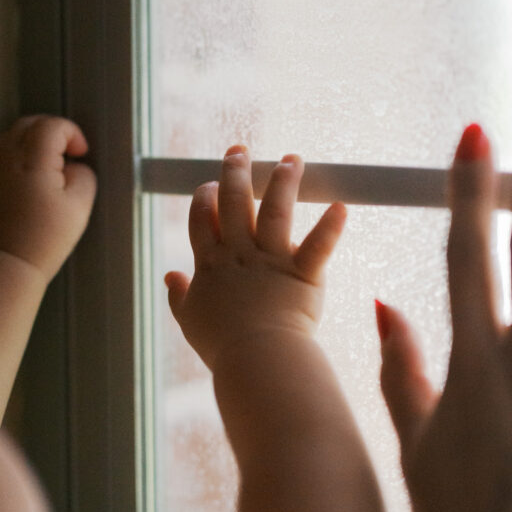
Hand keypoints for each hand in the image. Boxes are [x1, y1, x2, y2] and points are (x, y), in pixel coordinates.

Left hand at [0, 116, 96, 282]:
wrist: (11, 261)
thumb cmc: (47, 237)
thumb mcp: (80, 206)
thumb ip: (84, 176)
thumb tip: (76, 166)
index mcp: (33, 162)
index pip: (52, 126)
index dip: (72, 133)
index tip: (82, 153)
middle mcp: (8, 159)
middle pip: (30, 123)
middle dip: (54, 130)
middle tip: (69, 150)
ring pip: (14, 134)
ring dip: (36, 138)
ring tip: (53, 160)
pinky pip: (3, 151)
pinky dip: (21, 151)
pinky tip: (35, 173)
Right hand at [165, 145, 346, 369]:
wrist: (254, 361)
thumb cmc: (223, 347)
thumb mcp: (190, 321)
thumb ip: (179, 296)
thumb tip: (169, 276)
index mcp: (210, 266)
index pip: (202, 222)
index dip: (203, 199)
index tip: (207, 183)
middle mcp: (239, 256)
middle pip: (234, 204)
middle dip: (235, 173)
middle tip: (240, 150)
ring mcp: (270, 262)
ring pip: (275, 212)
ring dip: (282, 183)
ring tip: (291, 160)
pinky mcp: (302, 274)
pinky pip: (318, 246)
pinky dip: (332, 227)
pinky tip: (342, 206)